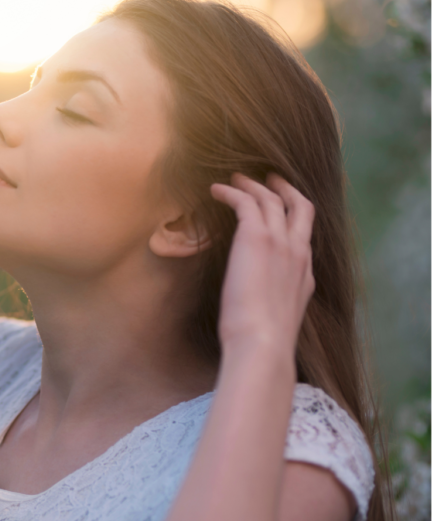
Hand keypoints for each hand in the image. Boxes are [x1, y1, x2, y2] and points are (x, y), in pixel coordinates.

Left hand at [209, 172, 314, 358]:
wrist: (263, 343)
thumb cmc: (263, 341)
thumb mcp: (276, 319)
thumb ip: (271, 303)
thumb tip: (255, 306)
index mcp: (305, 275)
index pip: (303, 237)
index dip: (292, 221)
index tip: (280, 212)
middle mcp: (298, 253)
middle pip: (301, 207)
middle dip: (287, 189)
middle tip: (271, 178)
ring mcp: (281, 242)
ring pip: (272, 199)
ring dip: (254, 185)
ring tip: (236, 178)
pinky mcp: (257, 236)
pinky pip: (246, 202)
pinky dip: (231, 192)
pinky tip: (216, 190)